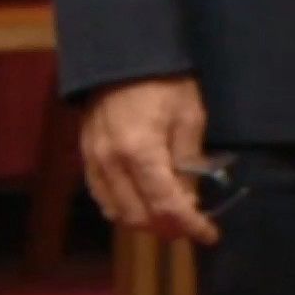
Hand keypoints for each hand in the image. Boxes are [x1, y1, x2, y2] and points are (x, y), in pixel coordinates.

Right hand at [79, 75, 218, 243]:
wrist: (119, 59)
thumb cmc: (163, 83)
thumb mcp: (189, 118)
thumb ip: (189, 163)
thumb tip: (190, 201)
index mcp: (141, 152)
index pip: (166, 205)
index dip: (190, 225)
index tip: (209, 235)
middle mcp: (112, 164)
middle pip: (138, 217)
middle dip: (167, 228)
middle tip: (189, 226)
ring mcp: (94, 163)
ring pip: (116, 213)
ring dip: (144, 221)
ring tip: (166, 216)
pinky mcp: (85, 159)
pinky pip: (101, 197)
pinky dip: (122, 208)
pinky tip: (139, 202)